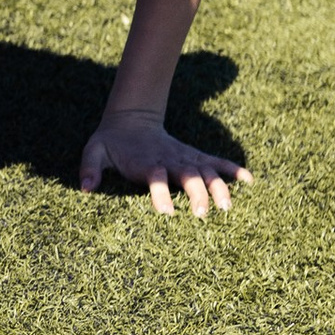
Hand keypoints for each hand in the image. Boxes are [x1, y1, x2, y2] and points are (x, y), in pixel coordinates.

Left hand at [79, 108, 245, 217]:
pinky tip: (250, 181)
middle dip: (197, 194)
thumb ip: (90, 167)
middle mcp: (170, 161)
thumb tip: (85, 188)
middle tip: (203, 214)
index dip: (160, 193)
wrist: (132, 120)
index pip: (155, 178)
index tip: (166, 213)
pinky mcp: (195, 156)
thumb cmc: (111, 143)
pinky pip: (217, 161)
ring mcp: (185, 158)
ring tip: (228, 207)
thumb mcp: (95, 151)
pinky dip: (233, 169)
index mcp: (147, 163)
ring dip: (219, 186)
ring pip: (207, 171)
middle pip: (188, 177)